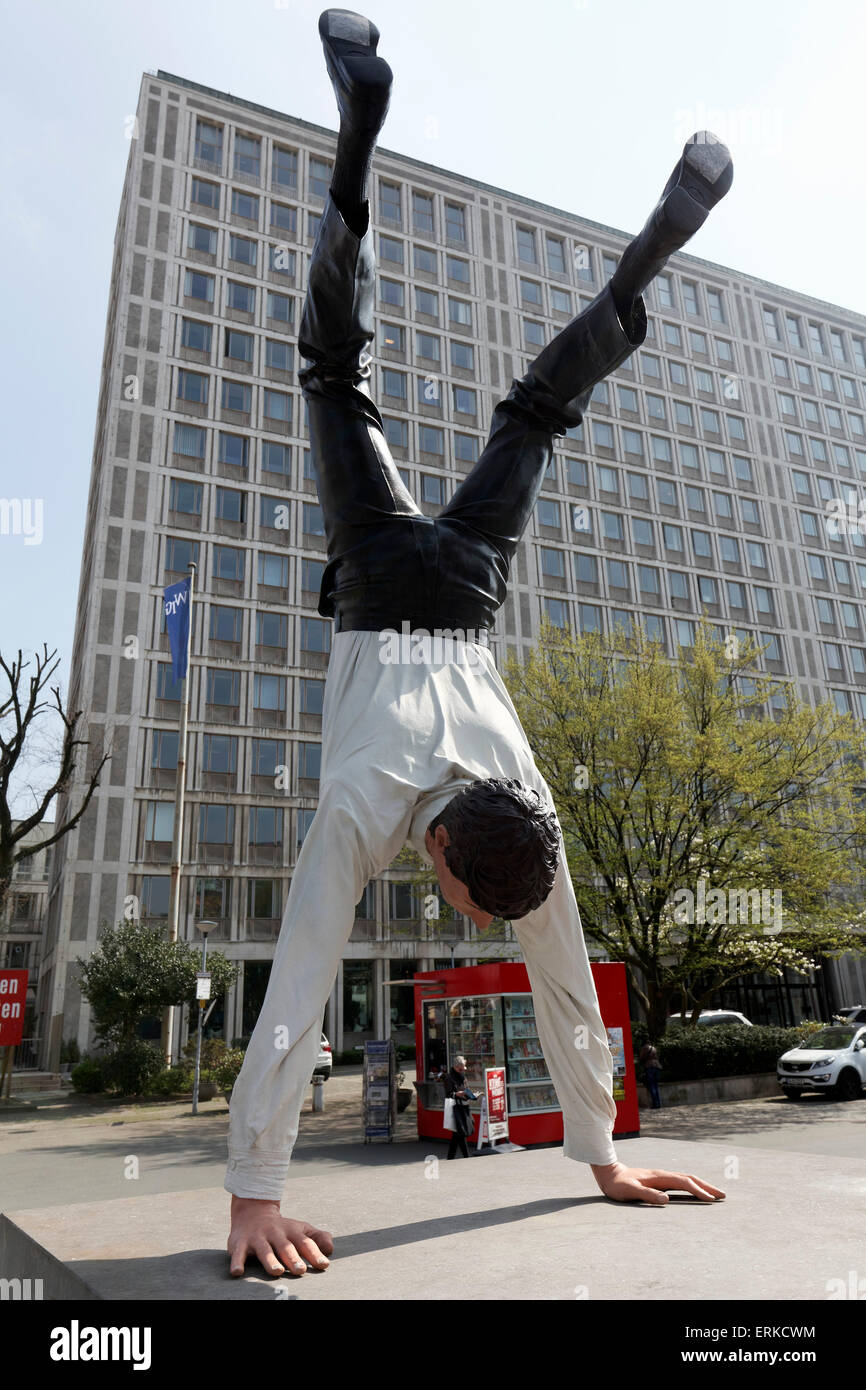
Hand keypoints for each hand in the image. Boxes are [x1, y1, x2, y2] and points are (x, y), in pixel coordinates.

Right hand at [228, 1196, 333, 1275]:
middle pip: (286, 1247)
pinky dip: (237, 1262)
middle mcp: (275, 1234)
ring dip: (270, 1261)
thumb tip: (330, 1250)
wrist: (252, 1211)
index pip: (305, 1243)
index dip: (315, 1254)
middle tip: (300, 1270)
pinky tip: (238, 1272)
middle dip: (293, 1258)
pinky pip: (238, 1254)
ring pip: (264, 1251)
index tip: (323, 1265)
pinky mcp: (240, 1244)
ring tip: (277, 1271)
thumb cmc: (281, 1229)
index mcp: (292, 1232)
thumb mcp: (300, 1230)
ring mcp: (258, 1238)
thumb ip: (317, 1239)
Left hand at [589, 1161, 724, 1204]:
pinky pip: (681, 1182)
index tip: (711, 1200)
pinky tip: (696, 1191)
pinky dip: (693, 1186)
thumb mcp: (630, 1191)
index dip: (698, 1190)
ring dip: (702, 1185)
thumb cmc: (618, 1185)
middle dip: (707, 1186)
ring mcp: (662, 1177)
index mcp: (659, 1177)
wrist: (609, 1174)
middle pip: (690, 1178)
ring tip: (715, 1194)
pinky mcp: (660, 1181)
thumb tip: (666, 1199)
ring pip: (687, 1179)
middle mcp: (663, 1175)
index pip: (683, 1183)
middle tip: (723, 1195)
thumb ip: (647, 1194)